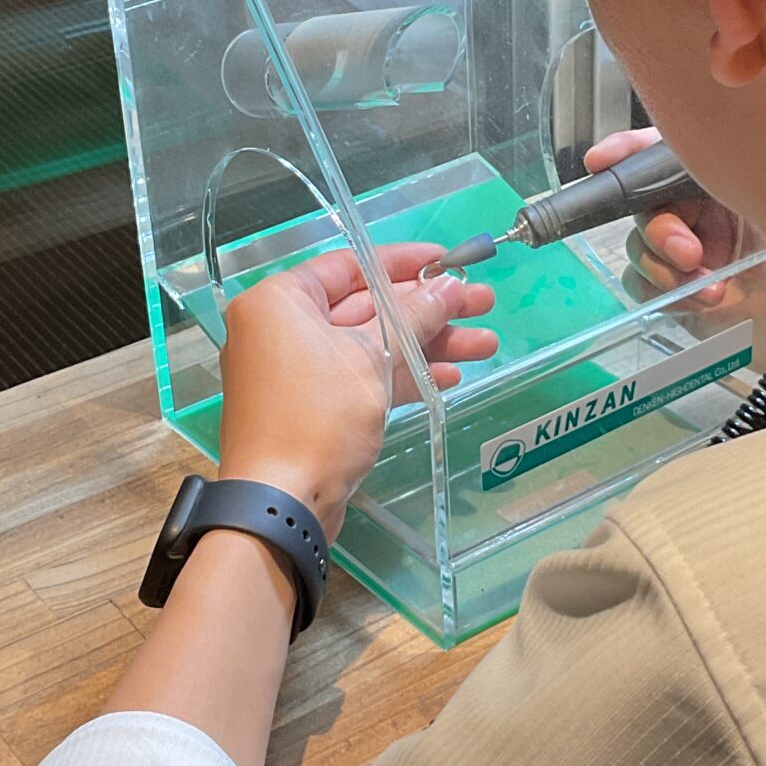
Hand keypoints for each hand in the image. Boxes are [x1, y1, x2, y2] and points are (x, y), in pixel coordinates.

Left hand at [217, 242, 496, 536]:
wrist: (281, 504)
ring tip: (485, 344)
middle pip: (367, 307)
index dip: (404, 262)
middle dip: (428, 308)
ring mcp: (298, 371)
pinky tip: (451, 376)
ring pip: (371, 345)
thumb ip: (415, 317)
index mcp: (280, 302)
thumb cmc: (318, 418)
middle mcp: (282, 329)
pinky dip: (402, 376)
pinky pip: (362, 378)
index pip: (350, 266)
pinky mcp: (314, 408)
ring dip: (426, 344)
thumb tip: (453, 285)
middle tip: (484, 304)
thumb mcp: (372, 360)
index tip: (448, 261)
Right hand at [584, 127, 741, 309]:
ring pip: (640, 253)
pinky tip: (703, 298)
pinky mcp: (679, 285)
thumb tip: (724, 140)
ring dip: (664, 271)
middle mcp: (686, 202)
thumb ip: (753, 165)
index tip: (601, 161)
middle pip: (642, 211)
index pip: (648, 150)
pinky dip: (670, 297)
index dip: (621, 153)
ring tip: (706, 285)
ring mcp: (680, 246)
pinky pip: (649, 290)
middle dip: (660, 234)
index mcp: (702, 169)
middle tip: (689, 253)